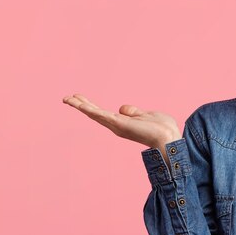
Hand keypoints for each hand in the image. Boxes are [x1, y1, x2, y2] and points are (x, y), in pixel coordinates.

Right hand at [62, 93, 180, 149]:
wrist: (168, 137)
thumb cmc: (162, 128)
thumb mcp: (146, 115)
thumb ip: (133, 112)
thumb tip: (122, 108)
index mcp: (123, 123)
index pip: (102, 113)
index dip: (91, 106)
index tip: (79, 98)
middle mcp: (117, 125)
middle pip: (95, 113)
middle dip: (81, 105)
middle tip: (66, 97)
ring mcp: (117, 125)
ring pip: (94, 113)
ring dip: (80, 105)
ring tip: (67, 98)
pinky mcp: (119, 124)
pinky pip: (100, 114)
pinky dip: (89, 109)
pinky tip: (79, 104)